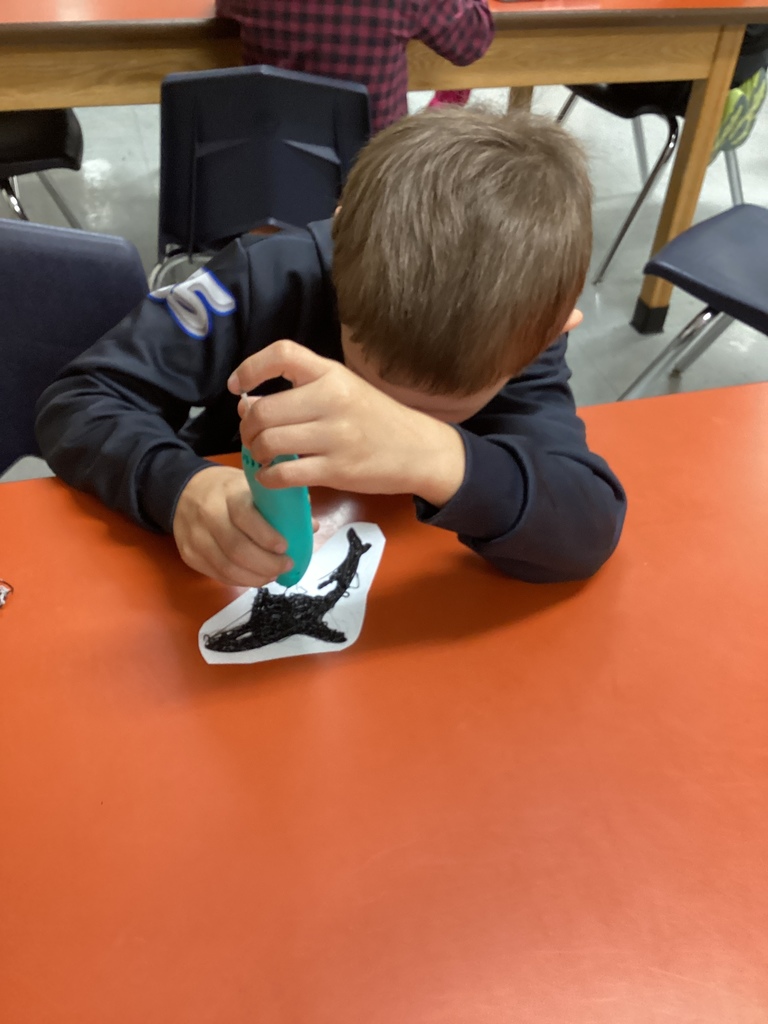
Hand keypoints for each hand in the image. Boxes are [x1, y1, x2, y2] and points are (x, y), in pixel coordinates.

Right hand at [173, 465, 293, 586]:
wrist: (184, 491)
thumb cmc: (228, 490)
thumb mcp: (252, 486)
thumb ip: (281, 505)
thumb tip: (311, 527)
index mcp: (227, 494)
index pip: (245, 517)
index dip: (266, 536)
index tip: (285, 547)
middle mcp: (208, 515)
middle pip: (236, 548)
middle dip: (266, 563)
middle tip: (285, 566)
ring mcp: (195, 537)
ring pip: (226, 567)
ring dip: (255, 577)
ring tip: (273, 574)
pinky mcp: (189, 555)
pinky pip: (217, 575)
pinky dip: (240, 580)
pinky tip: (255, 576)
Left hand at [227, 340, 465, 505]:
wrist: (418, 450)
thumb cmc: (375, 418)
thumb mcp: (343, 391)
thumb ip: (300, 392)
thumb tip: (246, 403)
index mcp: (332, 373)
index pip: (283, 354)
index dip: (251, 368)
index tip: (237, 387)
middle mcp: (332, 399)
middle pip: (265, 409)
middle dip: (247, 426)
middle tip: (251, 435)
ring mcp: (335, 436)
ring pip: (270, 442)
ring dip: (256, 452)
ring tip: (262, 456)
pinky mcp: (337, 469)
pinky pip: (285, 474)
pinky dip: (268, 477)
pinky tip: (272, 476)